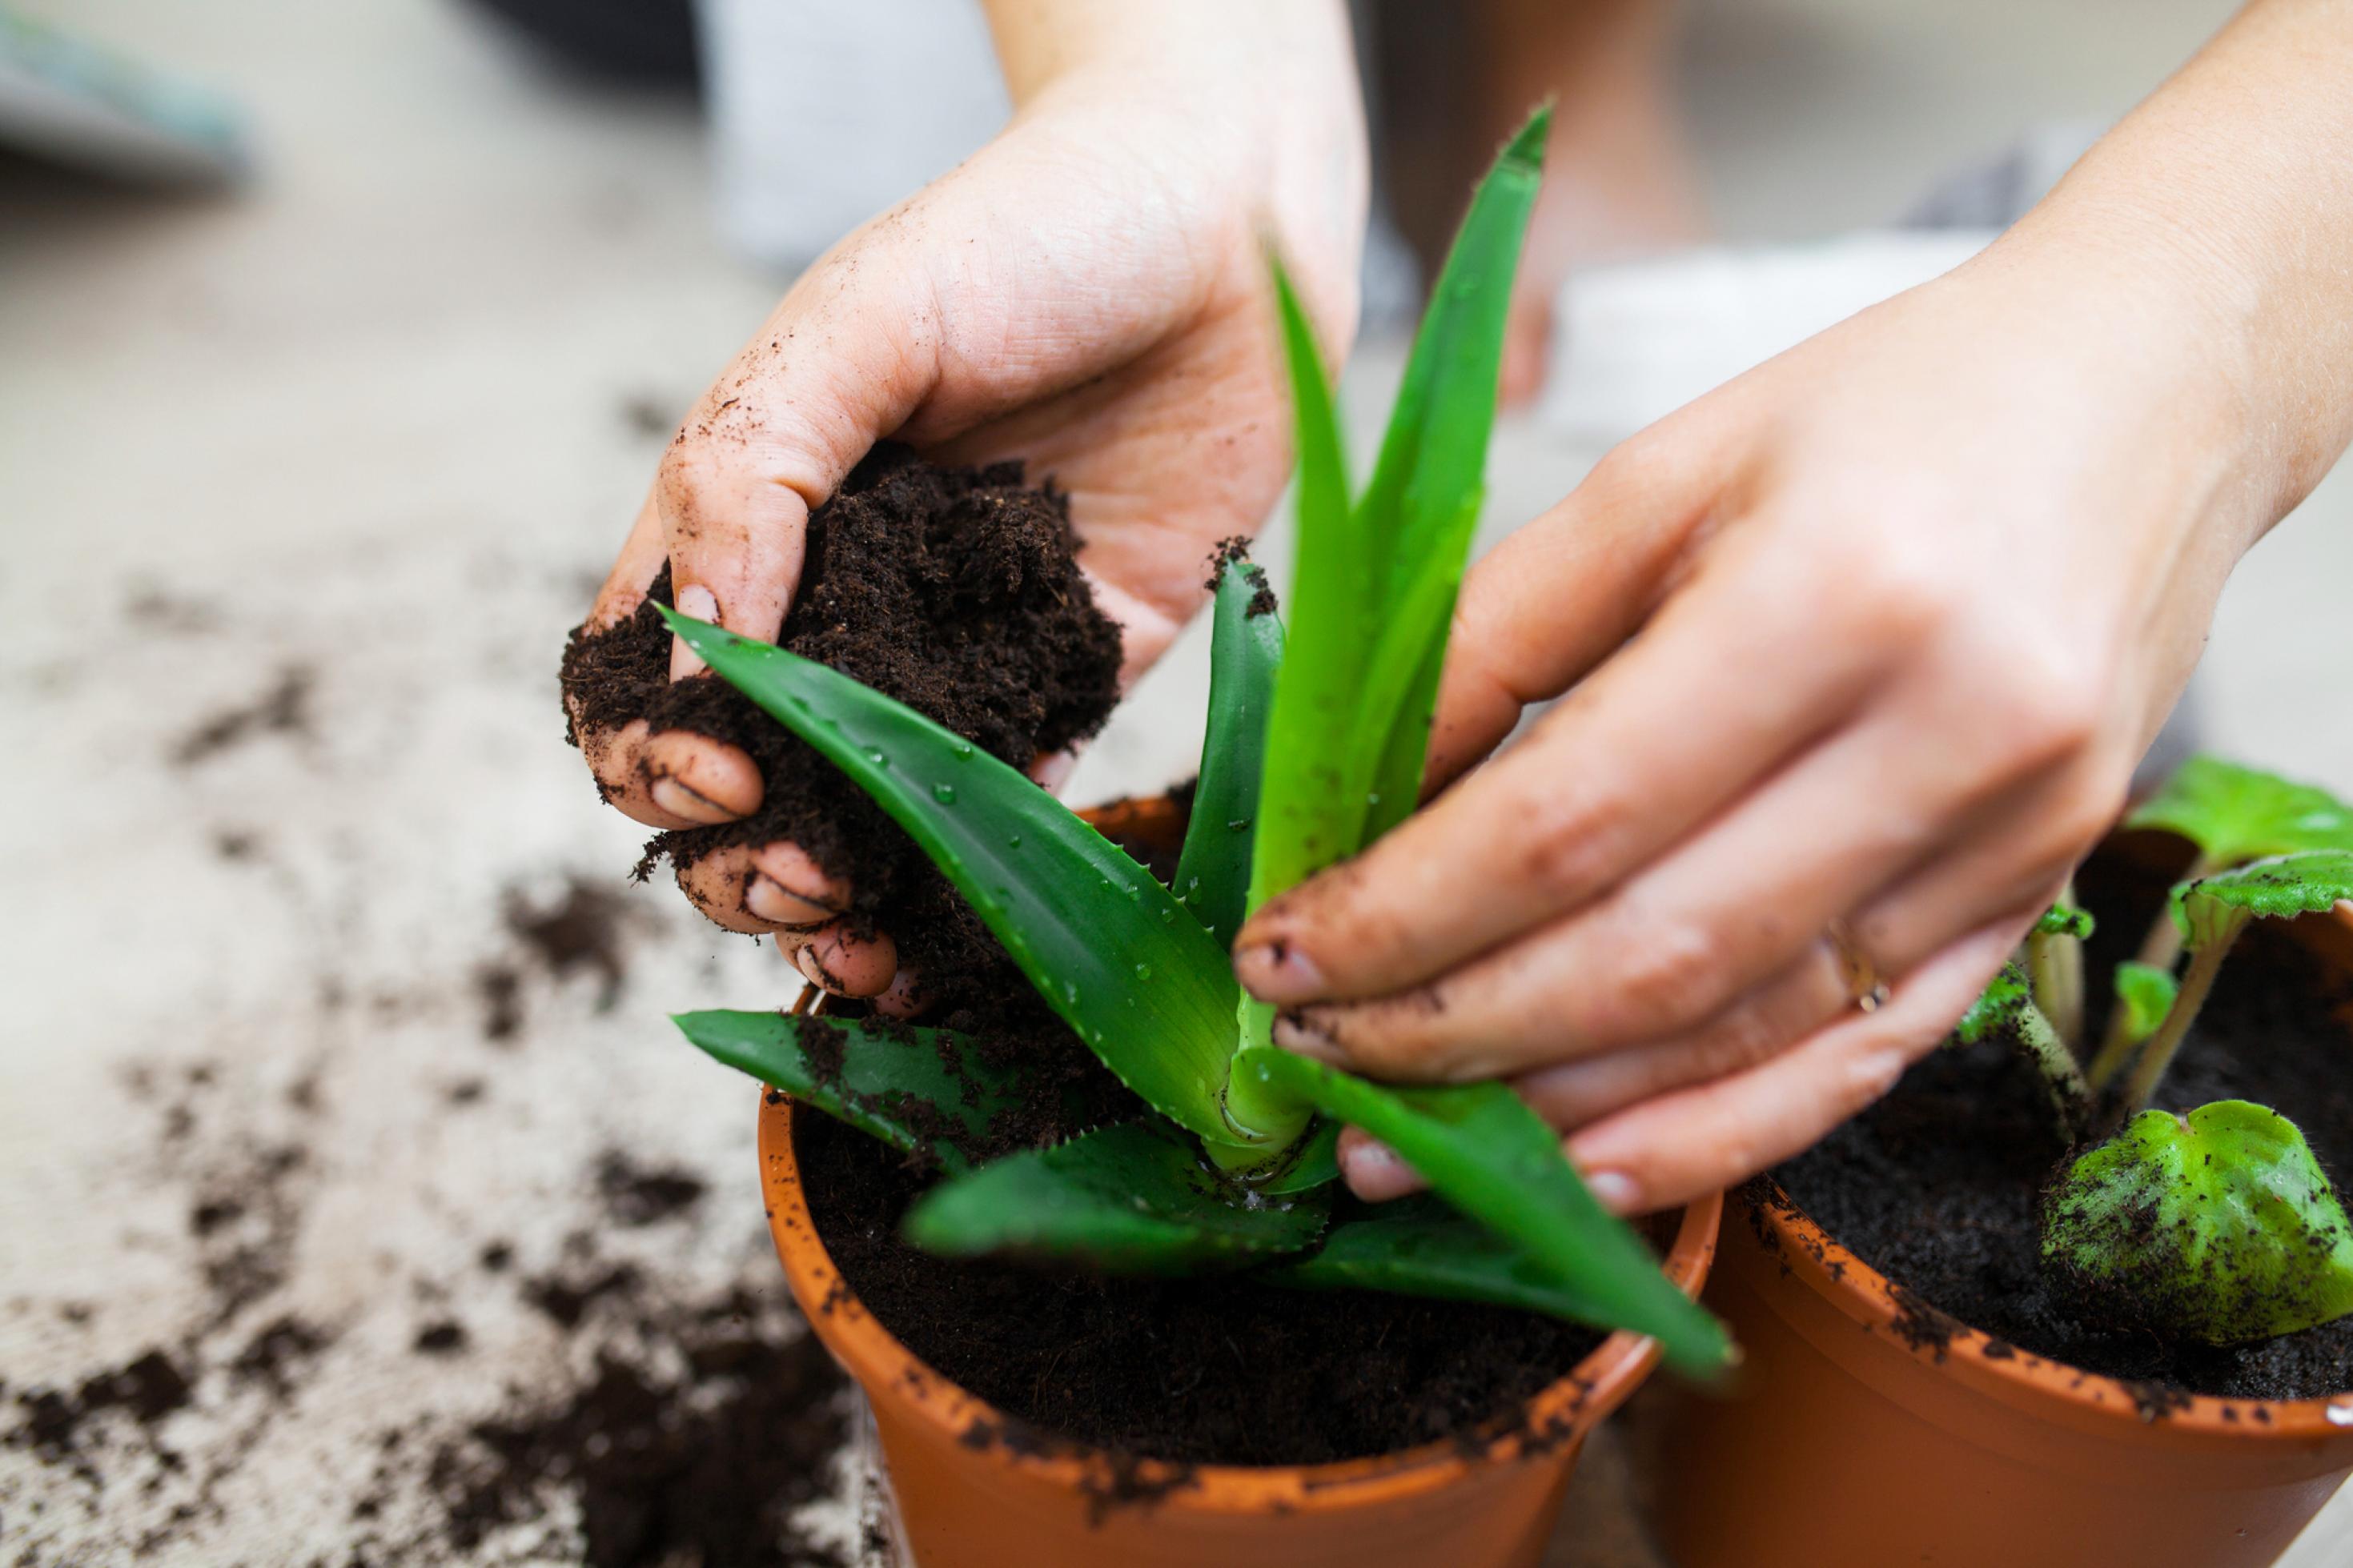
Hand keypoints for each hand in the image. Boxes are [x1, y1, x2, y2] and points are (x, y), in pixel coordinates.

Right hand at [570, 30, 1364, 1001]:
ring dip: (838, 908)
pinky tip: (954, 932)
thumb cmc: (1026, 237)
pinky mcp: (1076, 674)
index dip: (652, 751)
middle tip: (802, 875)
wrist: (1226, 223)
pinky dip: (970, 882)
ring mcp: (957, 651)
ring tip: (856, 944)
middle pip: (746, 781)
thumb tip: (694, 655)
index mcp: (757, 523)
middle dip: (742, 861)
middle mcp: (843, 603)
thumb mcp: (858, 324)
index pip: (648, 677)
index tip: (715, 770)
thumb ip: (753, 472)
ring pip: (862, 820)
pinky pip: (1009, 801)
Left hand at [1234, 232, 2275, 1214]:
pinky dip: (1709, 1135)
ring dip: (1552, 1111)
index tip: (1277, 955)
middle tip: (1312, 1057)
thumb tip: (1351, 803)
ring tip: (1397, 1143)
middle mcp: (1950, 738)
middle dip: (1449, 1029)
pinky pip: (1857, 1065)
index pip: (1569, 819)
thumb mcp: (1664, 470)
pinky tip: (1582, 1169)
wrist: (2147, 402)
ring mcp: (2014, 842)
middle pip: (1651, 954)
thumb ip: (1497, 637)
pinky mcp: (2032, 902)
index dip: (1402, 913)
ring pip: (1746, 1037)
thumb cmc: (1881, 414)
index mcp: (1838, 595)